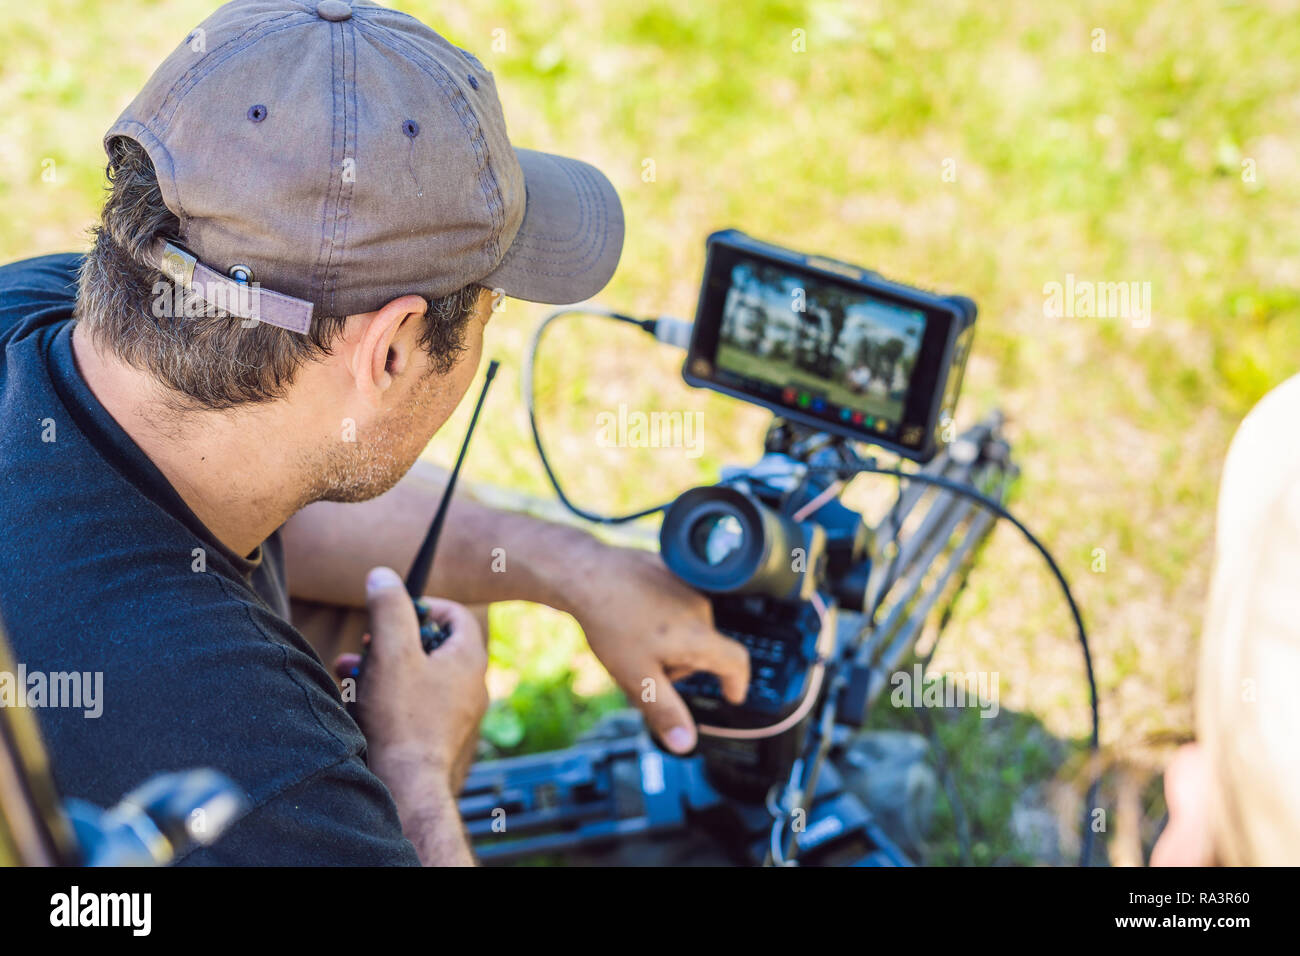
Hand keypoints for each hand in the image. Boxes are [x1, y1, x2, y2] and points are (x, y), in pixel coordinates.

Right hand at [335, 566, 487, 795]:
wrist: (408, 786)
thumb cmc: (403, 719)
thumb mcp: (391, 652)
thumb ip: (388, 608)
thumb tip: (382, 575)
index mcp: (468, 660)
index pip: (455, 615)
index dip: (423, 605)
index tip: (395, 609)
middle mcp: (470, 686)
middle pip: (433, 645)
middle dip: (393, 640)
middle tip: (368, 643)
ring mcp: (457, 714)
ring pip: (418, 677)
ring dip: (383, 668)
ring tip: (351, 670)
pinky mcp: (439, 737)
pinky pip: (414, 705)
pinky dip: (387, 696)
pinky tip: (357, 701)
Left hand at [561, 542, 749, 753]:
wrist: (585, 573)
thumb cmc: (611, 623)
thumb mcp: (637, 678)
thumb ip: (665, 712)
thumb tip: (686, 744)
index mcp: (699, 636)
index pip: (737, 662)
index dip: (738, 682)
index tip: (732, 694)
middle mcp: (699, 607)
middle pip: (703, 647)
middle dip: (680, 666)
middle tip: (644, 674)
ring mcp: (685, 584)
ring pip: (686, 625)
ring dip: (669, 640)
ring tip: (631, 644)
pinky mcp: (668, 568)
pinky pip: (673, 601)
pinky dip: (659, 616)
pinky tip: (630, 617)